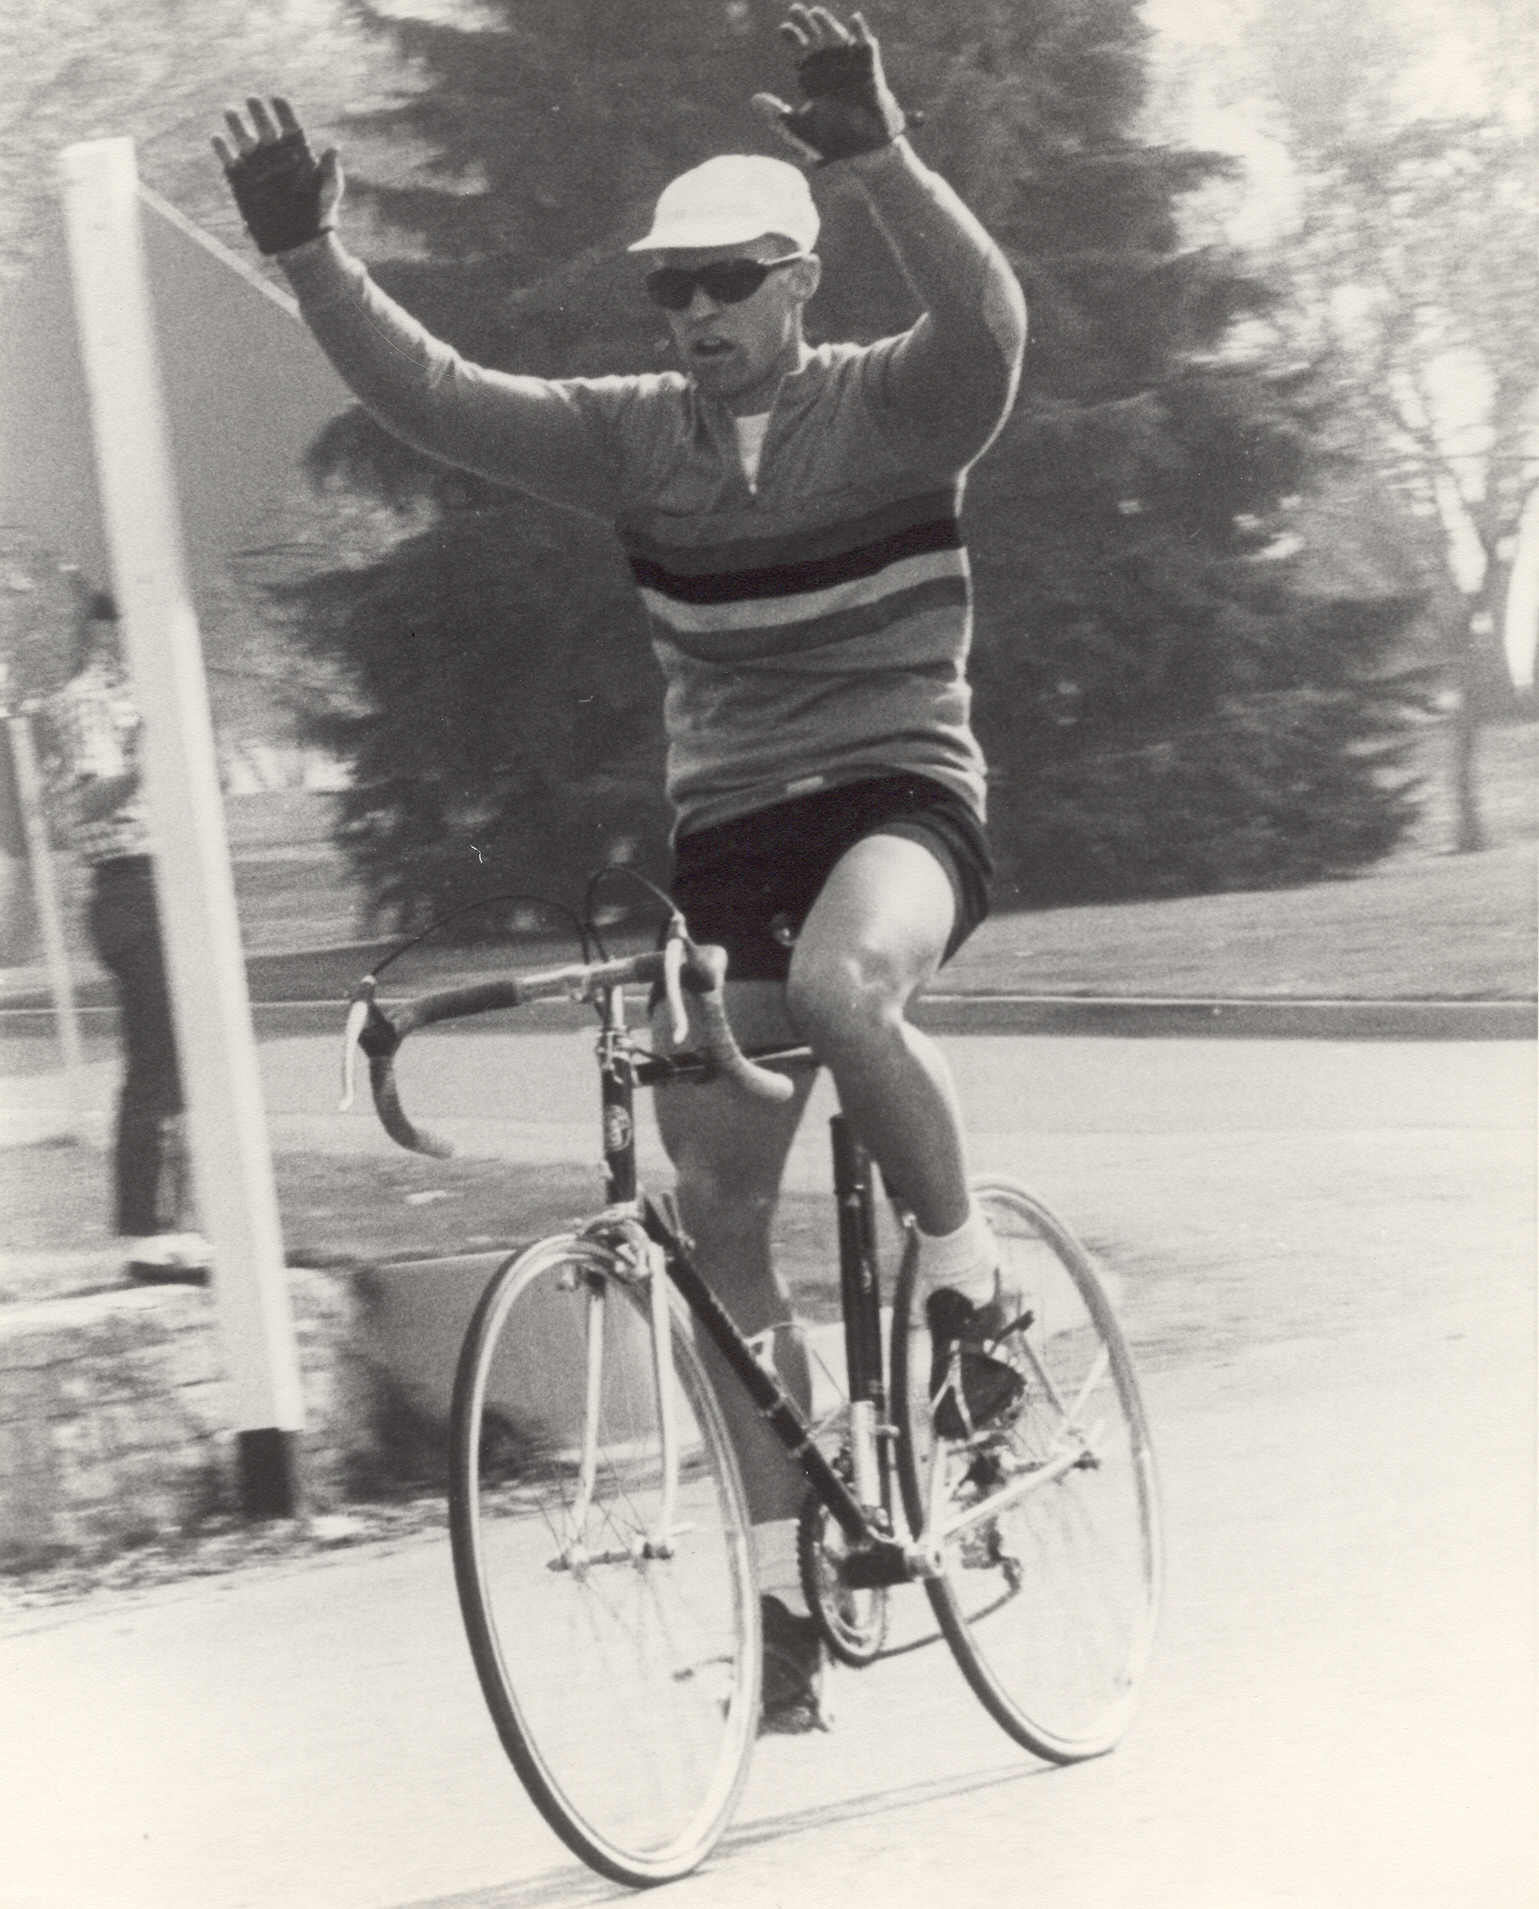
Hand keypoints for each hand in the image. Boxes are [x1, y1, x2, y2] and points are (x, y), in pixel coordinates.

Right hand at [212, 97, 342, 254]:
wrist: (302, 238)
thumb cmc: (320, 211)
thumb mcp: (330, 189)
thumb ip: (331, 168)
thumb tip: (334, 147)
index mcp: (296, 150)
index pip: (289, 124)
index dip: (283, 110)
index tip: (277, 98)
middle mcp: (275, 153)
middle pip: (264, 126)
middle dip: (257, 112)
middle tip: (251, 100)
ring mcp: (258, 165)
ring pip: (244, 138)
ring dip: (236, 123)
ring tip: (230, 112)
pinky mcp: (243, 180)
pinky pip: (229, 161)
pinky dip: (221, 149)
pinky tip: (217, 138)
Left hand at [751, 7, 914, 166]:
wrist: (861, 153)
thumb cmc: (831, 142)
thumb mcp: (798, 129)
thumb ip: (777, 116)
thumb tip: (754, 99)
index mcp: (816, 81)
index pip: (802, 53)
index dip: (793, 39)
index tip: (783, 29)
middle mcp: (833, 71)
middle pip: (818, 40)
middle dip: (807, 25)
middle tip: (795, 9)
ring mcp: (851, 70)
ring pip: (839, 40)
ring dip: (828, 25)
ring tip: (816, 13)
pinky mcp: (870, 73)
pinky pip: (867, 49)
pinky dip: (862, 33)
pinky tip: (854, 20)